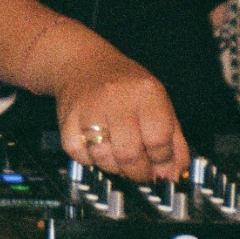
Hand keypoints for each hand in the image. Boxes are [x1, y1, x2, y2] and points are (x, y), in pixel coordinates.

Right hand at [34, 22, 188, 180]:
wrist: (83, 64)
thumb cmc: (126, 88)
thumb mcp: (159, 103)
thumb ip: (173, 141)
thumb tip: (173, 174)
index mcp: (146, 92)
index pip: (159, 139)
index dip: (163, 161)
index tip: (162, 167)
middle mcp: (116, 97)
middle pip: (129, 153)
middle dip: (139, 172)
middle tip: (142, 172)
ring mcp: (88, 107)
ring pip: (103, 158)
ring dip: (115, 168)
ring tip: (120, 160)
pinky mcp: (67, 118)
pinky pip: (79, 155)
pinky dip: (90, 160)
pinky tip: (98, 148)